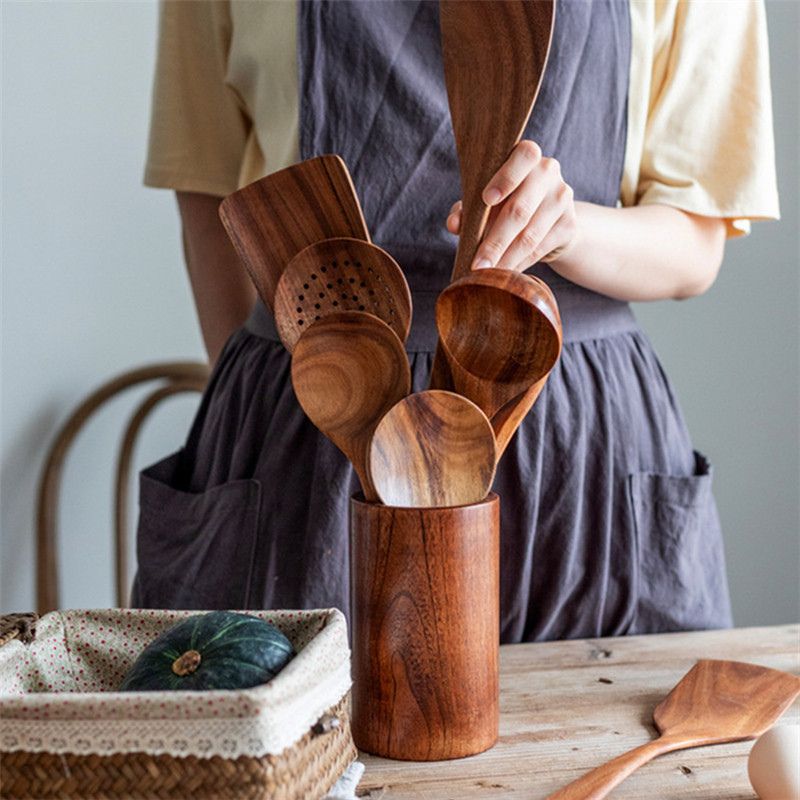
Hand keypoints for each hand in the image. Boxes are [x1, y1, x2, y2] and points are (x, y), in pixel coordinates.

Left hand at [446, 140, 578, 271]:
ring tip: (487, 274)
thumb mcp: (485, 200)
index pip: (524, 156)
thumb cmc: (506, 201)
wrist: (547, 216)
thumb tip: (454, 224)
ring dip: (506, 259)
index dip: (505, 178)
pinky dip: (519, 263)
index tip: (486, 199)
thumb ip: (466, 208)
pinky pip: (540, 248)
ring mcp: (562, 198)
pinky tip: (505, 273)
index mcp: (527, 156)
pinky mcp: (569, 225)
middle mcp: (549, 172)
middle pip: (520, 209)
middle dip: (495, 241)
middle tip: (477, 264)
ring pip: (530, 235)